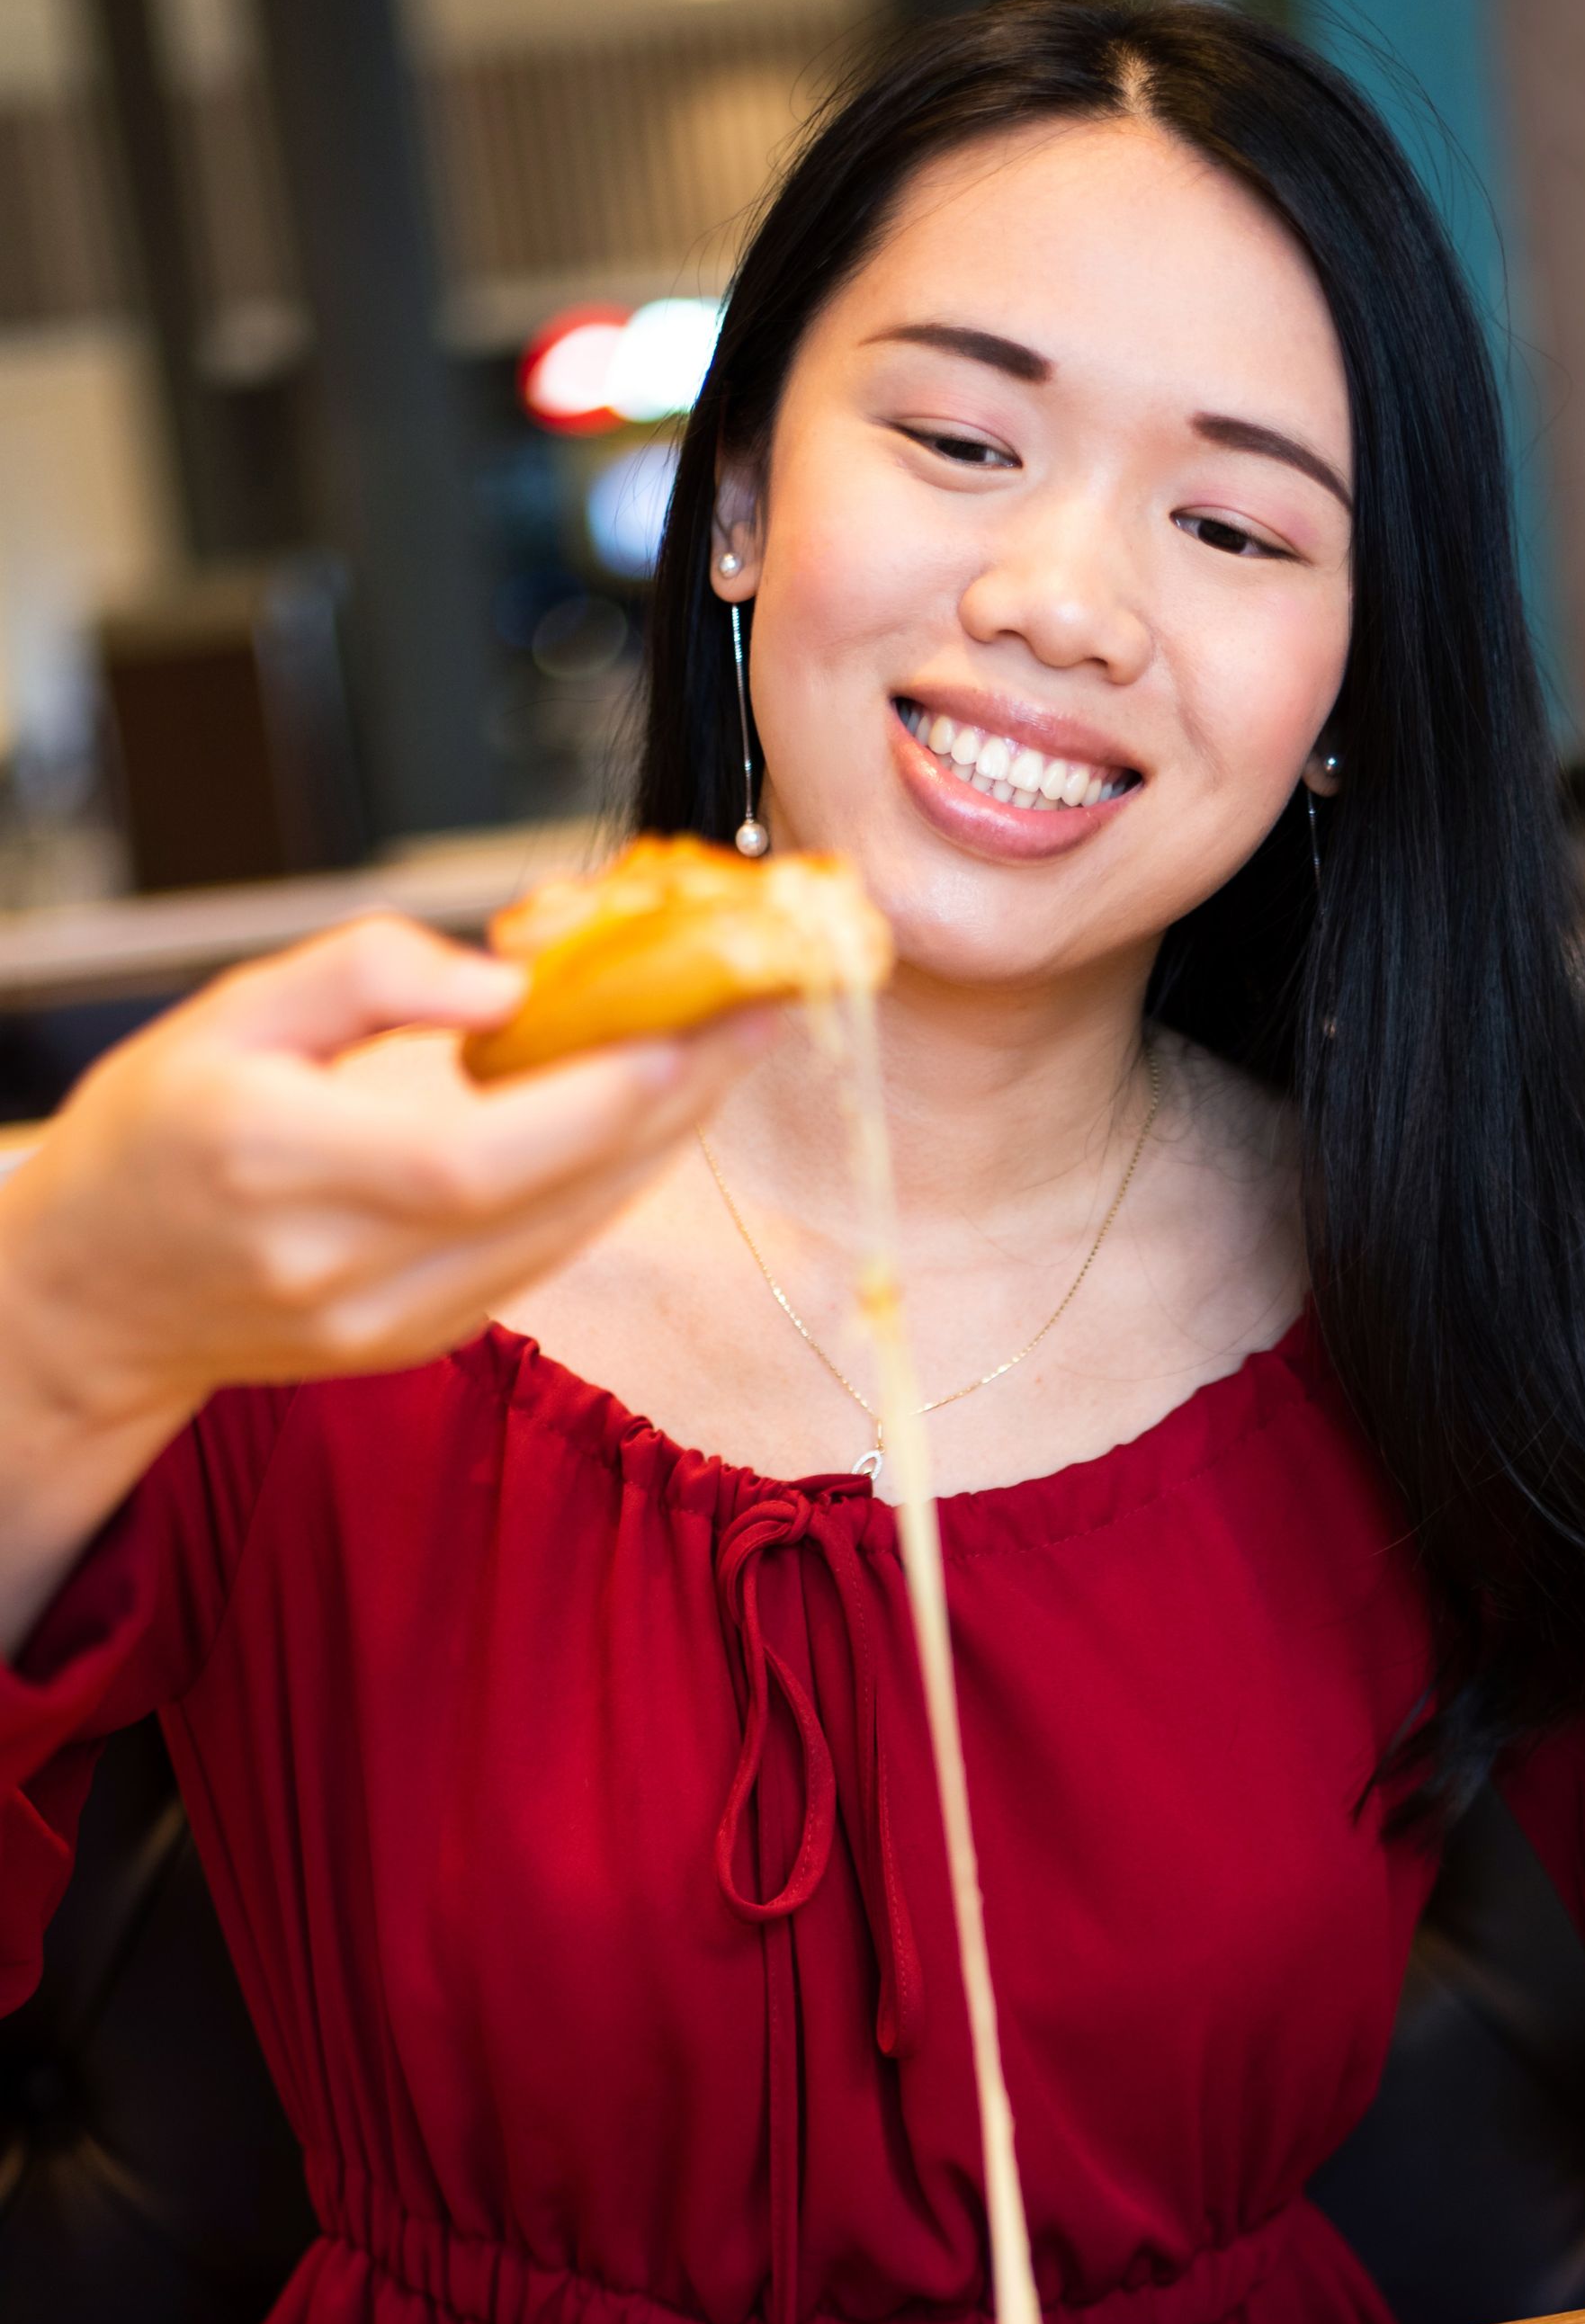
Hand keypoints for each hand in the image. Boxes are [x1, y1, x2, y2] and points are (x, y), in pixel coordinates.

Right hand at [0, 915, 781, 1648]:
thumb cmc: (155, 1135)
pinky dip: (605, 1188)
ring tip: (720, 1055)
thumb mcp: (229, 1009)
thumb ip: (366, 977)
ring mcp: (386, 1323)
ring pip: (566, 1235)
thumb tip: (507, 985)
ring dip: (657, 1146)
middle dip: (670, 1103)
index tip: (688, 1025)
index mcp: (278, 1165)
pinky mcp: (418, 1345)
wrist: (93, 1293)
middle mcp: (339, 1266)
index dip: (597, 1096)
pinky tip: (647, 1122)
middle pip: (549, 1196)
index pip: (475, 1151)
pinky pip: (543, 1262)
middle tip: (752, 1016)